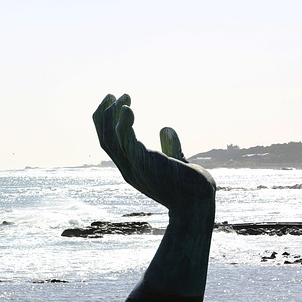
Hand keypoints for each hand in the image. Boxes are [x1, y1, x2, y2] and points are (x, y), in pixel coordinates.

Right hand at [93, 94, 214, 208]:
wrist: (198, 207)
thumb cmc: (189, 189)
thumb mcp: (175, 163)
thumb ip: (169, 147)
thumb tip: (166, 128)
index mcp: (132, 168)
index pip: (109, 144)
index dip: (105, 123)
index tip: (113, 102)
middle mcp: (128, 169)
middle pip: (104, 140)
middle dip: (104, 115)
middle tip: (112, 94)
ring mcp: (134, 168)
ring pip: (110, 140)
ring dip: (113, 116)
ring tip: (123, 97)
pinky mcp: (145, 164)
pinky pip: (126, 142)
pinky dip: (123, 124)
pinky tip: (128, 108)